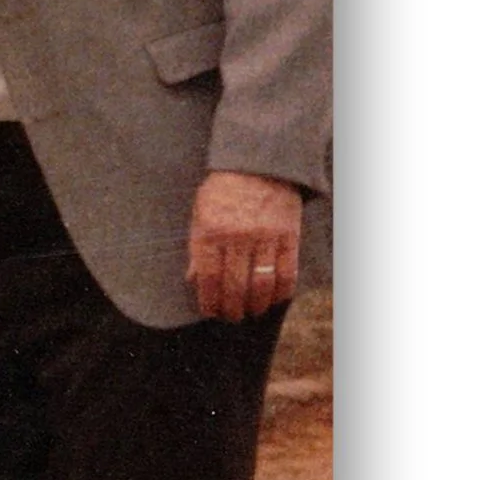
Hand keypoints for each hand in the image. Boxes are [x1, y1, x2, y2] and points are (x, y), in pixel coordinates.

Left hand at [186, 170, 302, 320]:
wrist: (259, 163)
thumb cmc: (223, 190)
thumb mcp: (199, 213)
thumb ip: (196, 246)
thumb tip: (191, 280)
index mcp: (211, 231)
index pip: (208, 277)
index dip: (210, 301)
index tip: (210, 311)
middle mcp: (238, 236)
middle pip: (235, 285)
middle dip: (232, 308)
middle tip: (231, 316)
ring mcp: (265, 237)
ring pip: (261, 284)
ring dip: (256, 305)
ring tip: (251, 312)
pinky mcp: (289, 235)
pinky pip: (287, 272)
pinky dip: (281, 291)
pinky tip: (274, 299)